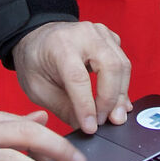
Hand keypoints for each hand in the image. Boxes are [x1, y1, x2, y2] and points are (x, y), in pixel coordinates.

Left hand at [14, 20, 131, 132]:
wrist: (38, 38)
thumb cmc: (35, 61)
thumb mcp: (38, 88)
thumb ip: (62, 107)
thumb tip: (85, 126)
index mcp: (60, 44)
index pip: (78, 77)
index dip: (86, 105)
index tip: (90, 127)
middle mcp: (83, 34)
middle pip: (110, 67)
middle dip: (110, 99)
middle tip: (106, 121)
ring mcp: (100, 34)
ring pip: (122, 66)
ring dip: (120, 95)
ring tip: (114, 116)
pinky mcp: (110, 39)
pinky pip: (124, 64)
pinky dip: (122, 85)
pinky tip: (116, 101)